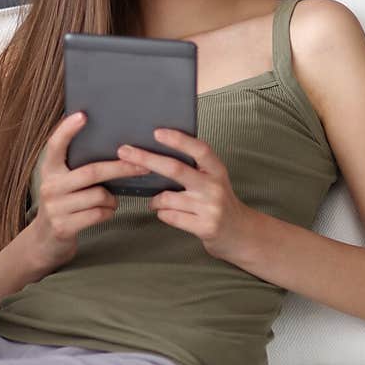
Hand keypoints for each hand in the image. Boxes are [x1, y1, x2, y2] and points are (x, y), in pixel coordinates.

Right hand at [32, 111, 150, 272]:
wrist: (45, 241)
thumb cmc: (66, 204)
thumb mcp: (65, 183)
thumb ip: (79, 167)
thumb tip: (117, 148)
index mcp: (49, 170)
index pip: (56, 145)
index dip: (67, 130)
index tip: (82, 115)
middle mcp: (49, 186)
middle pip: (92, 172)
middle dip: (121, 168)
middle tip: (144, 165)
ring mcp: (54, 208)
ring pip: (99, 195)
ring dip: (112, 198)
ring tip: (110, 200)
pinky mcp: (63, 226)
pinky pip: (99, 214)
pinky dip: (108, 212)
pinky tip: (104, 212)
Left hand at [117, 128, 253, 261]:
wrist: (239, 232)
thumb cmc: (219, 202)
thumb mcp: (214, 179)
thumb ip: (195, 168)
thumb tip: (158, 155)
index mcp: (217, 170)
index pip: (199, 149)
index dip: (178, 140)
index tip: (157, 132)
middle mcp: (214, 187)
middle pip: (176, 169)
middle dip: (146, 159)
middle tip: (125, 152)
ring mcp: (209, 208)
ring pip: (166, 198)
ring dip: (155, 200)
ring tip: (158, 201)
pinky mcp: (204, 226)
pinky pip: (169, 216)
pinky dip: (162, 213)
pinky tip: (168, 213)